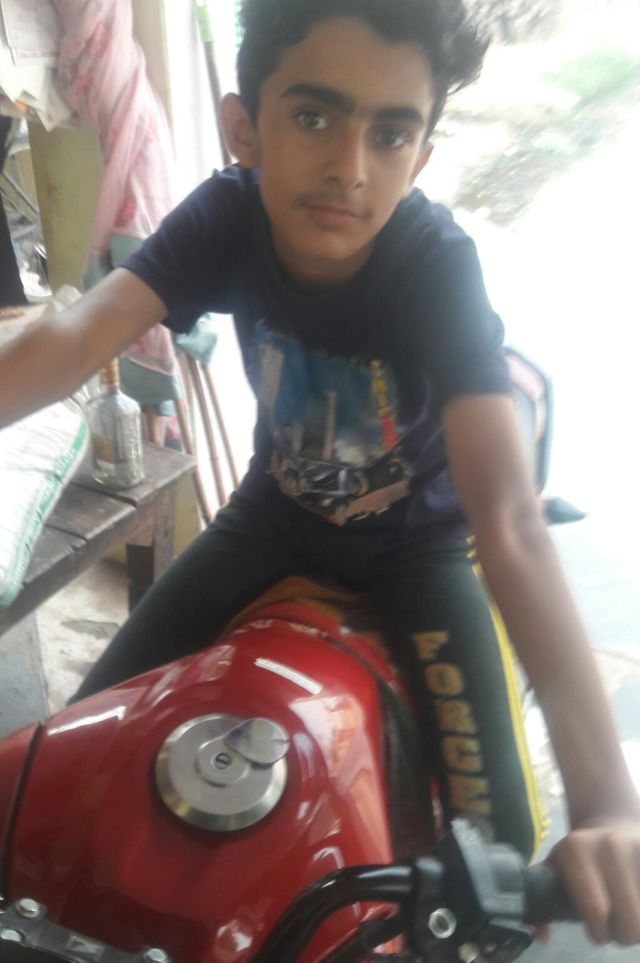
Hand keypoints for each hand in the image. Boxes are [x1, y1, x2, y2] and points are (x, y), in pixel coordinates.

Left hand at [549, 820, 639, 944]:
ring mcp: (635, 846)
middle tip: (616, 928)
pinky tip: (637, 899)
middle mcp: (609, 844)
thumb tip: (542, 935)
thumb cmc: (581, 857)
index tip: (598, 932)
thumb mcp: (556, 868)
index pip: (595, 910)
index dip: (599, 932)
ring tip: (629, 914)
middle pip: (631, 921)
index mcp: (576, 849)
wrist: (611, 824)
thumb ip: (542, 899)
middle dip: (623, 935)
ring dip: (639, 925)